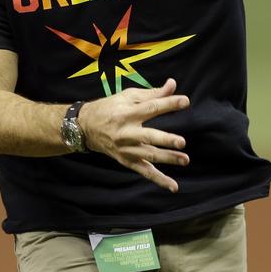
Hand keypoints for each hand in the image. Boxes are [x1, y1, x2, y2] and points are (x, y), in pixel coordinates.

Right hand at [78, 78, 189, 192]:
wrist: (85, 127)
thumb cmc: (110, 108)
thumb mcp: (128, 96)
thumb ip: (152, 93)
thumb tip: (173, 84)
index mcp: (127, 113)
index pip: (151, 108)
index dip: (168, 104)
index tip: (185, 101)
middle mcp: (126, 133)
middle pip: (148, 137)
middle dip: (165, 140)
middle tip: (181, 142)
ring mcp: (126, 149)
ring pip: (148, 156)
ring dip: (167, 159)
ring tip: (185, 160)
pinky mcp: (127, 161)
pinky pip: (144, 172)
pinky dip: (159, 180)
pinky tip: (173, 186)